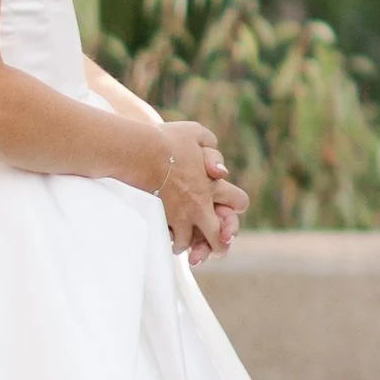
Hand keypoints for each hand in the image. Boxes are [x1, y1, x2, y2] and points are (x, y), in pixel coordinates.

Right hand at [149, 119, 248, 263]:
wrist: (140, 153)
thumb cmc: (168, 140)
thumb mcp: (196, 134)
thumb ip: (212, 151)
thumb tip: (220, 170)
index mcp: (213, 186)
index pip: (240, 202)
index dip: (236, 205)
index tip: (225, 205)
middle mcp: (200, 207)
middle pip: (218, 238)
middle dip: (218, 244)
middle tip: (211, 245)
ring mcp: (179, 218)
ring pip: (187, 243)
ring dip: (185, 242)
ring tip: (180, 238)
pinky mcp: (161, 222)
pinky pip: (167, 240)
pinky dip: (166, 239)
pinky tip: (164, 233)